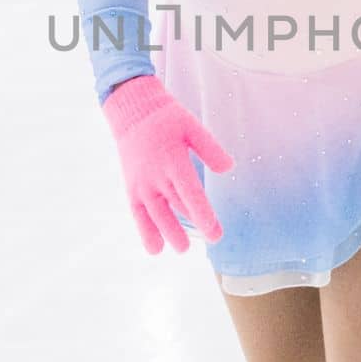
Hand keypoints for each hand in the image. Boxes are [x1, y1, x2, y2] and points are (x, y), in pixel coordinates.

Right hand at [103, 74, 234, 253]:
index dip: (202, 213)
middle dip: (194, 224)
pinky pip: (137, 214)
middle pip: (176, 205)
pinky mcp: (131, 188)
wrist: (132, 112)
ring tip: (183, 249)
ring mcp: (141, 184)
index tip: (214, 230)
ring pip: (156, 214)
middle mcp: (156, 175)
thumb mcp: (192, 126)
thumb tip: (229, 168)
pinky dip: (145, 231)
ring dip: (169, 233)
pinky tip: (155, 249)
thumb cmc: (167, 119)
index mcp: (173, 159)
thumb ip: (210, 148)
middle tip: (213, 238)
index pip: (189, 192)